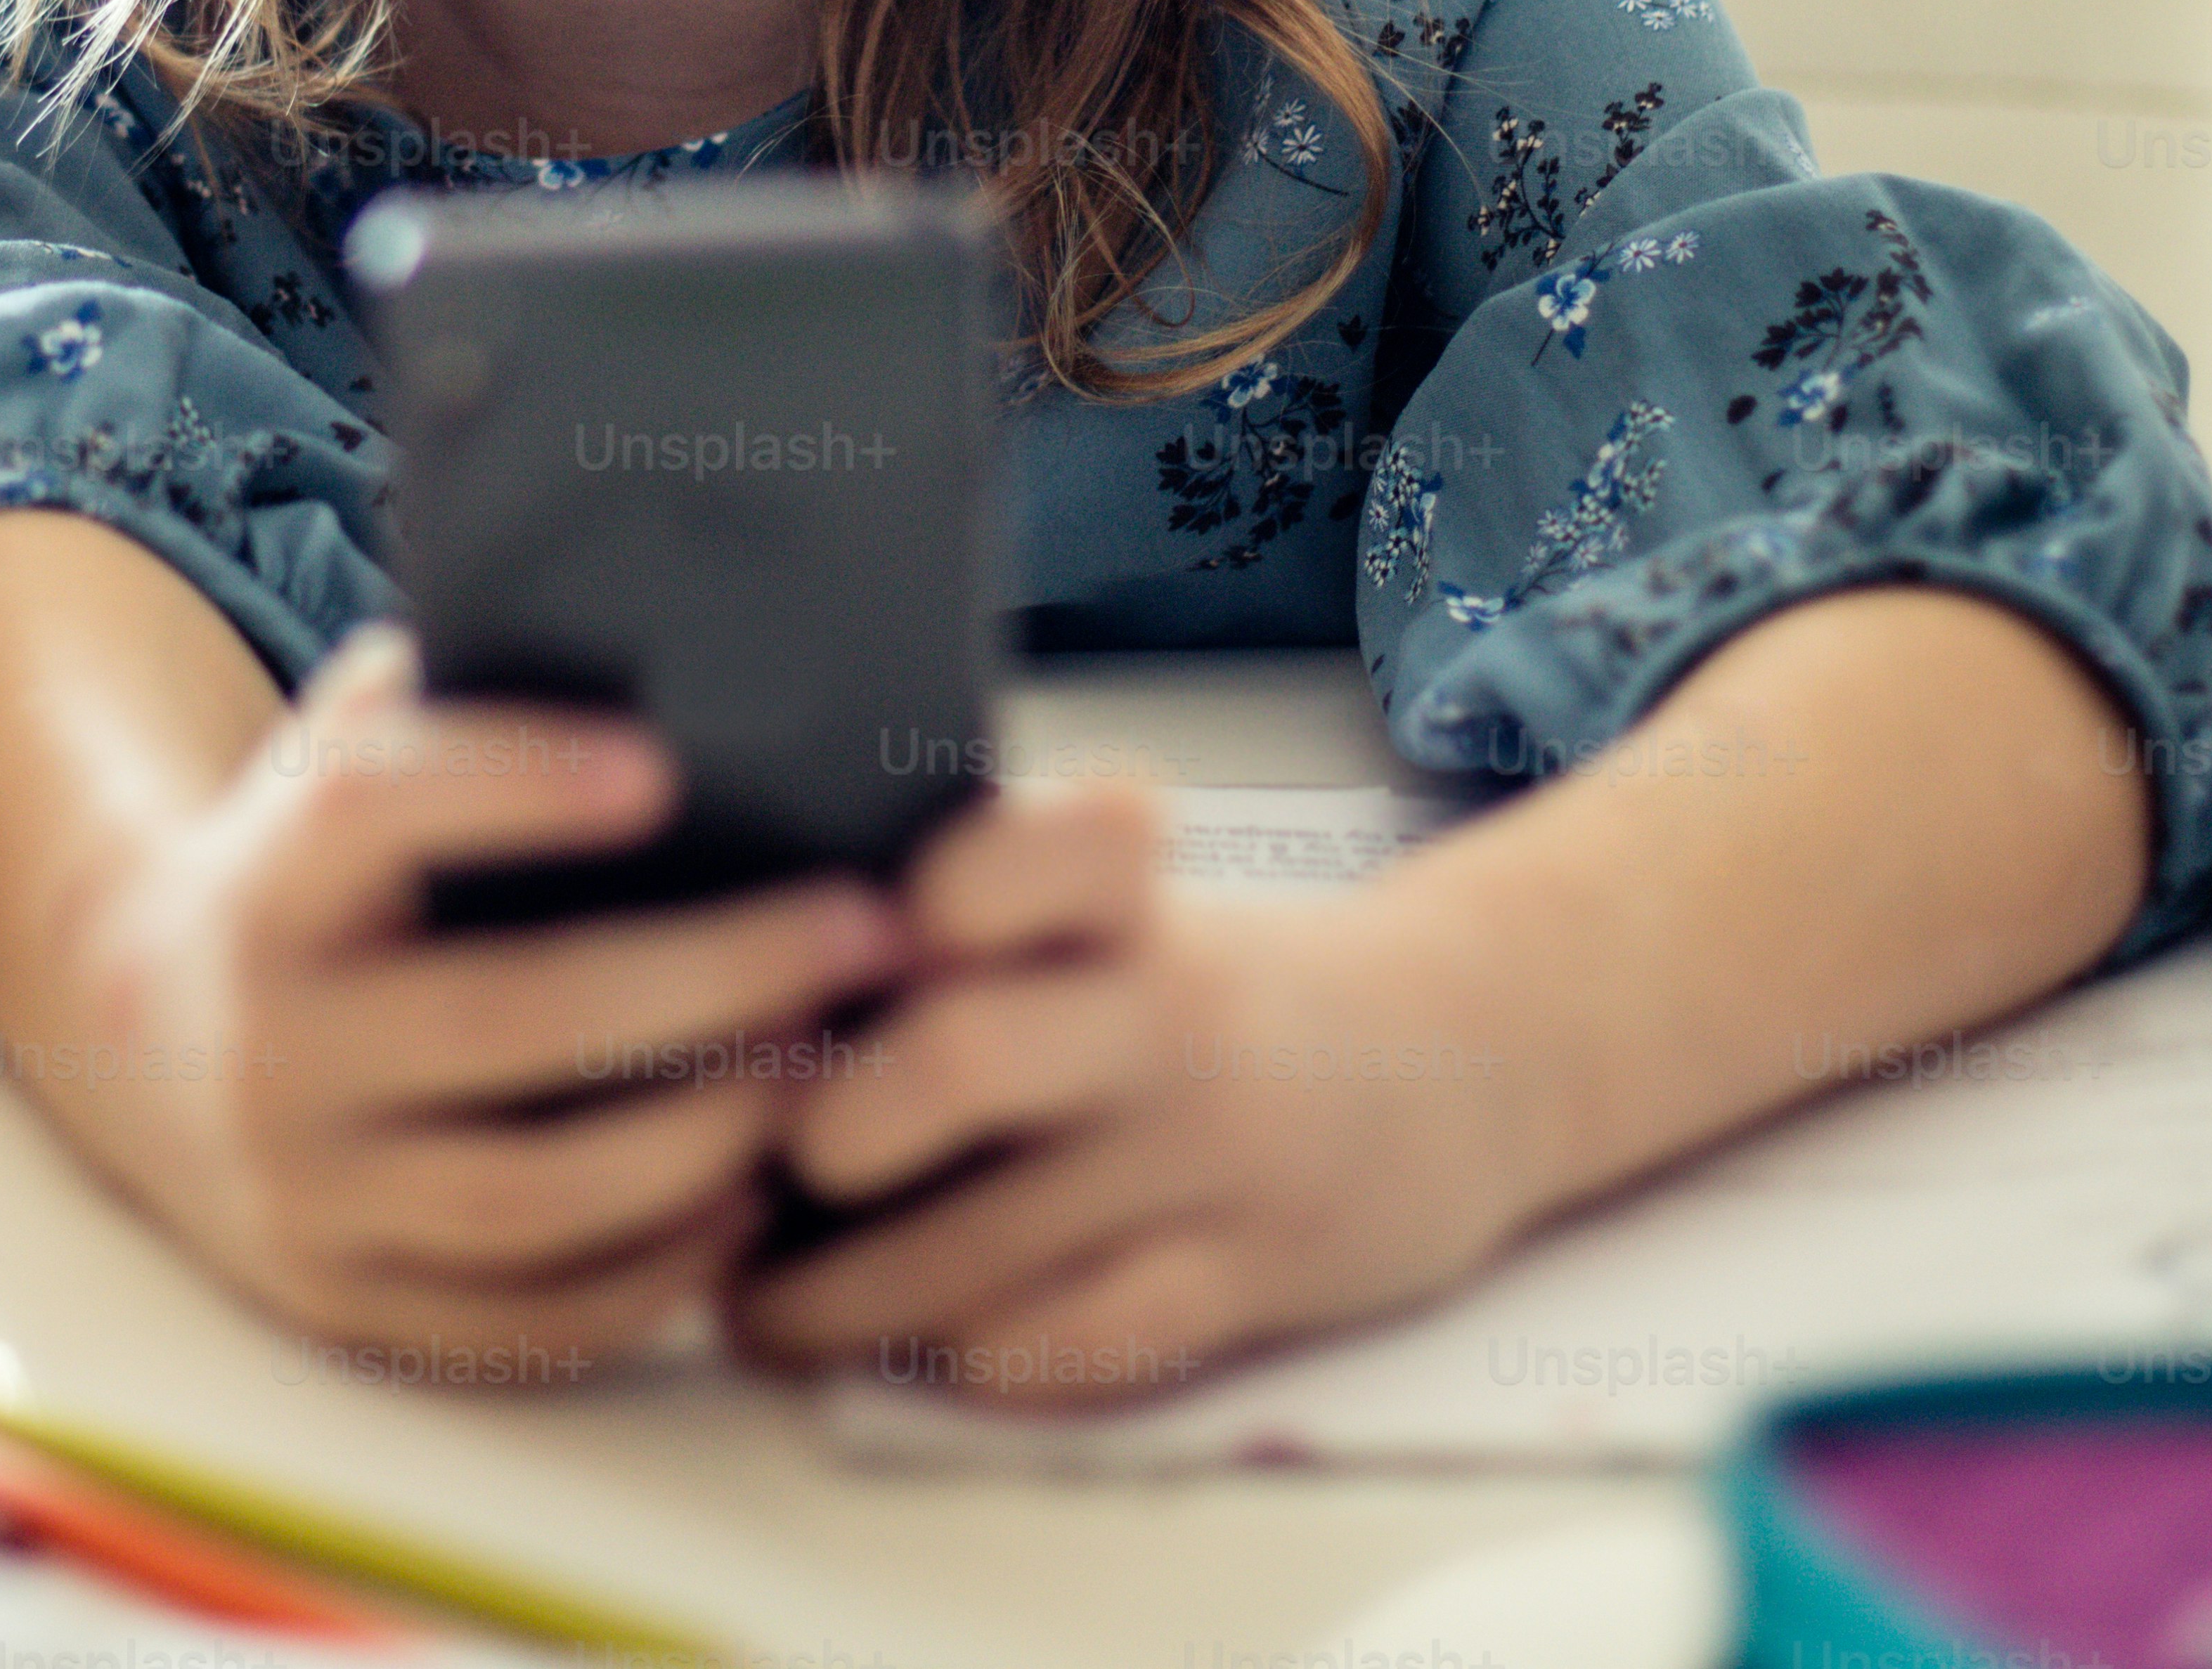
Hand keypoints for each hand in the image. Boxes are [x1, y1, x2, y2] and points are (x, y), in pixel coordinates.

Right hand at [31, 627, 910, 1371]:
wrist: (130, 1043)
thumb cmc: (308, 871)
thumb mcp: (337, 755)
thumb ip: (450, 687)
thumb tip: (655, 630)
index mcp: (267, 882)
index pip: (373, 815)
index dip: (511, 784)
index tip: (662, 767)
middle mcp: (270, 1043)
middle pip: (503, 1019)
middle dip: (709, 977)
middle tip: (862, 932)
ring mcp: (302, 1193)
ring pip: (527, 1195)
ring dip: (704, 1137)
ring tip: (833, 1068)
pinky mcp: (344, 1307)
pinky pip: (519, 1322)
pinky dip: (651, 1274)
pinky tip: (753, 1203)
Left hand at [726, 783, 1542, 1409]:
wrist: (1464, 1059)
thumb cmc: (1221, 986)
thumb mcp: (1128, 906)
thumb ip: (980, 915)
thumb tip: (747, 976)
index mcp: (1131, 893)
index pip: (1045, 847)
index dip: (941, 891)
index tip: (848, 937)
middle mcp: (1173, 1010)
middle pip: (966, 1060)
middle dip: (831, 1131)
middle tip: (753, 1167)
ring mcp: (1216, 1154)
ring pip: (985, 1249)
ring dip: (835, 1300)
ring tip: (755, 1310)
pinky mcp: (1251, 1277)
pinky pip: (1077, 1345)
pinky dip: (966, 1363)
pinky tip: (901, 1357)